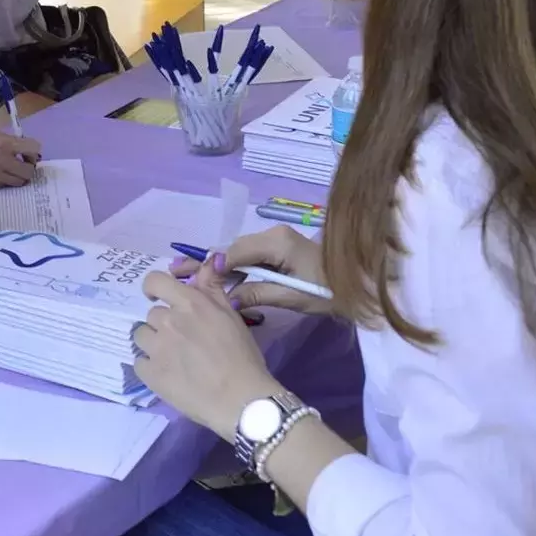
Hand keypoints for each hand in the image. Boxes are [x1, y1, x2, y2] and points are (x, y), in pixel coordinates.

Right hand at [0, 128, 40, 189]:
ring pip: (20, 182)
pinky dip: (6, 182)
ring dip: (19, 177)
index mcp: (4, 143)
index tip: (28, 154)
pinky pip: (6, 187)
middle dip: (29, 168)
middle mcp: (2, 160)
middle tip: (23, 166)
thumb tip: (32, 152)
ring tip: (12, 172)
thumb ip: (14, 142)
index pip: (33, 149)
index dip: (34, 152)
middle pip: (29, 170)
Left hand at [133, 271, 282, 435]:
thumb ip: (213, 288)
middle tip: (183, 341)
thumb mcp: (231, 316)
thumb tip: (207, 262)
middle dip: (164, 324)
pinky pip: (139, 362)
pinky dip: (149, 367)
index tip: (157, 297)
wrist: (239, 399)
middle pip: (152, 314)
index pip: (154, 281)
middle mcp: (169, 320)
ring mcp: (156, 347)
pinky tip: (168, 375)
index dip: (153, 288)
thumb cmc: (242, 357)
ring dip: (153, 343)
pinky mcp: (149, 373)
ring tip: (174, 358)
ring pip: (141, 336)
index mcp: (190, 303)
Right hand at [168, 225, 333, 316]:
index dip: (212, 267)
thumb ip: (258, 294)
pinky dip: (230, 268)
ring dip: (214, 266)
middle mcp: (271, 235)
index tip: (189, 281)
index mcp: (276, 242)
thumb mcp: (293, 297)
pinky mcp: (278, 250)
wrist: (360, 283)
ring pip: (237, 253)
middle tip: (175, 272)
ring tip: (185, 275)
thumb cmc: (329, 291)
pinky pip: (248, 257)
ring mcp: (274, 240)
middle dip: (204, 263)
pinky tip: (213, 279)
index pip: (234, 252)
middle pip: (231, 249)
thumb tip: (227, 300)